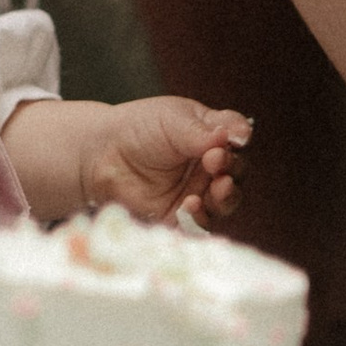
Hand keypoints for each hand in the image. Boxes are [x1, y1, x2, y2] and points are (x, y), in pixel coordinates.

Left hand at [81, 94, 252, 223]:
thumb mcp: (174, 121)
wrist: (101, 154)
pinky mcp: (181, 217)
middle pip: (237, 174)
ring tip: (216, 187)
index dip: (236, 144)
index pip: (238, 143)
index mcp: (213, 139)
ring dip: (225, 196)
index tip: (224, 144)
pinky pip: (200, 224)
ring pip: (225, 202)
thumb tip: (243, 134)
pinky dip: (201, 217)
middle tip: (215, 163)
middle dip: (232, 170)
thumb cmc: (139, 128)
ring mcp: (198, 193)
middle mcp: (210, 168)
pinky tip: (190, 205)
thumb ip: (206, 132)